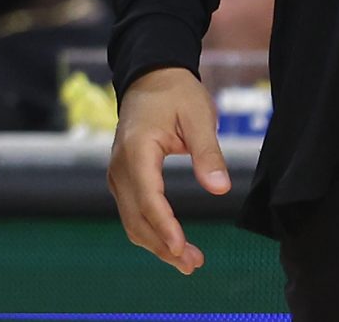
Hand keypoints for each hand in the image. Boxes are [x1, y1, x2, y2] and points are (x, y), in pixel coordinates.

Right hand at [108, 68, 231, 273]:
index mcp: (137, 149)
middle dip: (164, 245)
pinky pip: (132, 212)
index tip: (182, 248)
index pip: (148, 198)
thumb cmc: (176, 93)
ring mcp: (118, 173)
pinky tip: (171, 243)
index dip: (165, 227)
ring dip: (156, 244)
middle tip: (195, 264)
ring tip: (188, 262)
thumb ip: (208, 154)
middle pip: (137, 218)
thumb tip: (220, 189)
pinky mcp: (122, 178)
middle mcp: (120, 166)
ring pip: (131, 220)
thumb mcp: (199, 116)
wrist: (150, 76)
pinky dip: (150, 232)